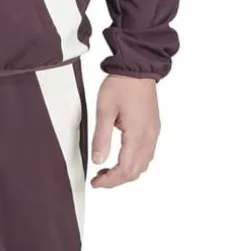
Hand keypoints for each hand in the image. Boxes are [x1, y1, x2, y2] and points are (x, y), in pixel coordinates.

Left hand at [89, 73, 160, 187]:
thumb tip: (98, 160)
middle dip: (117, 180)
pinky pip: (147, 154)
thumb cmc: (122, 84)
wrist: (138, 68)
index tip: (96, 183)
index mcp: (137, 135)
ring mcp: (153, 133)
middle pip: (136, 171)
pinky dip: (134, 162)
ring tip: (107, 170)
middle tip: (99, 179)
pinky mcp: (153, 127)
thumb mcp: (104, 109)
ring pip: (143, 165)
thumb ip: (101, 137)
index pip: (125, 170)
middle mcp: (149, 137)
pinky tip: (121, 157)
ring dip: (126, 172)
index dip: (110, 181)